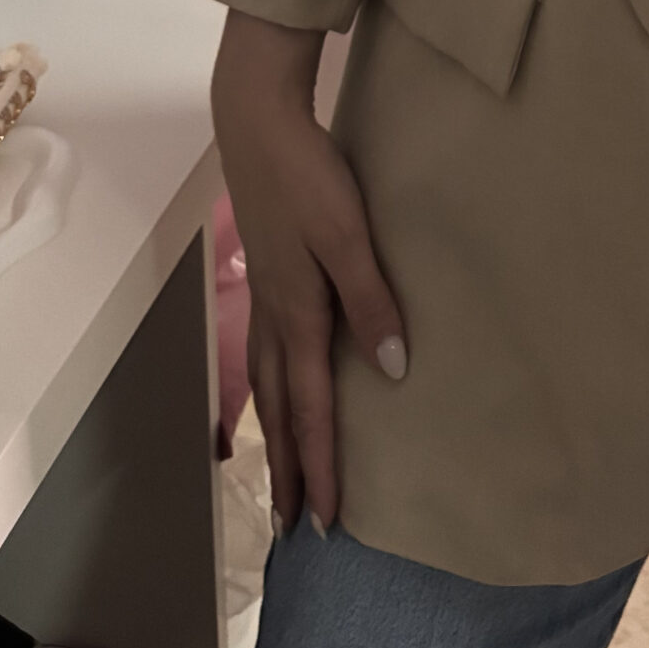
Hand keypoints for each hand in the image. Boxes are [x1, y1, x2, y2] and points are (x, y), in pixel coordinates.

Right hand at [212, 11, 406, 531]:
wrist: (256, 120)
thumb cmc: (308, 174)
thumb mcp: (349, 234)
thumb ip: (371, 300)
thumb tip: (392, 371)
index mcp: (298, 313)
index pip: (311, 408)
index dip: (323, 466)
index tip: (328, 523)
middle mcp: (275, 314)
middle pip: (279, 409)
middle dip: (289, 469)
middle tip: (294, 528)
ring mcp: (264, 292)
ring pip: (266, 384)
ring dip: (276, 435)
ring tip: (283, 476)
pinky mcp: (264, 269)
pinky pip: (265, 351)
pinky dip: (269, 388)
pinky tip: (278, 384)